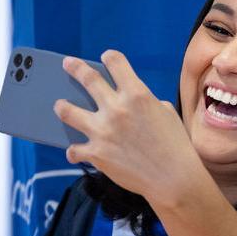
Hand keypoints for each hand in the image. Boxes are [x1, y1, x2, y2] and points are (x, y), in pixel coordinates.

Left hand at [54, 50, 202, 204]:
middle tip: (68, 63)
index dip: (110, 58)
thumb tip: (133, 104)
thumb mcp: (167, 114)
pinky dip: (75, 151)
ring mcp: (102, 131)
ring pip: (67, 111)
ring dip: (62, 107)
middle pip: (87, 79)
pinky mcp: (95, 153)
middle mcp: (116, 108)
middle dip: (75, 68)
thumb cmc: (176, 145)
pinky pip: (74, 149)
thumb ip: (147, 102)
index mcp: (137, 95)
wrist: (173, 178)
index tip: (106, 57)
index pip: (117, 64)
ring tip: (60, 106)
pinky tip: (75, 152)